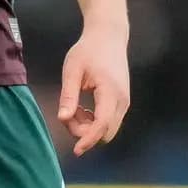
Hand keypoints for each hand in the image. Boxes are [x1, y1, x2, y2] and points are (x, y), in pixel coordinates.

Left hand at [56, 24, 129, 156]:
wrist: (108, 36)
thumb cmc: (88, 50)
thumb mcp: (72, 70)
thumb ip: (68, 96)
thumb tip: (62, 119)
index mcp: (110, 91)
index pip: (102, 125)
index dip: (88, 140)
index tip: (76, 151)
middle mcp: (122, 100)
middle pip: (106, 133)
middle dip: (85, 132)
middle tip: (68, 115)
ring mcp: (124, 101)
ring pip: (108, 130)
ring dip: (89, 127)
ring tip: (73, 108)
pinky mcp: (122, 101)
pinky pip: (109, 122)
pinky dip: (94, 122)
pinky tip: (82, 108)